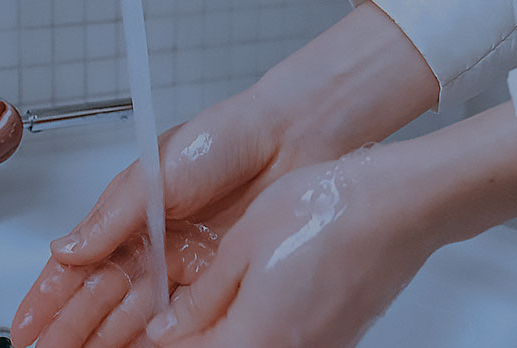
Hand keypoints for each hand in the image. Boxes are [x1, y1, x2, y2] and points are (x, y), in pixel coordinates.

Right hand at [11, 1, 438, 347]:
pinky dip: (150, 341)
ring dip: (102, 339)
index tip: (26, 326)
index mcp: (130, 216)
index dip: (50, 297)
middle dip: (68, 329)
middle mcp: (153, 246)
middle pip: (101, 298)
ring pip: (133, 316)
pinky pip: (177, 321)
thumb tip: (66, 249)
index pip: (79, 265)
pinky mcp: (216, 282)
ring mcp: (183, 268)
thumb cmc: (222, 138)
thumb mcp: (155, 173)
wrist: (289, 137)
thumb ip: (111, 216)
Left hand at [146, 144, 440, 347]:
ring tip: (201, 305)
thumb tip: (169, 328)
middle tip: (171, 313)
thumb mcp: (243, 247)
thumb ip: (204, 297)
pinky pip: (277, 344)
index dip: (158, 341)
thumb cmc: (325, 213)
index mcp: (255, 339)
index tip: (143, 325)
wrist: (397, 206)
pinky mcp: (335, 342)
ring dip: (218, 335)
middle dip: (188, 338)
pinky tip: (244, 303)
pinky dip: (250, 331)